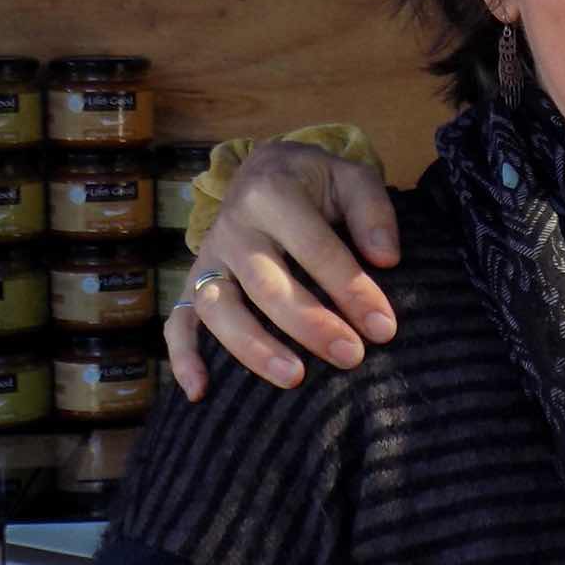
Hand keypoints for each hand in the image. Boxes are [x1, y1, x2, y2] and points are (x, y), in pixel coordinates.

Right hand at [165, 140, 401, 399]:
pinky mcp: (194, 283)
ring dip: (253, 347)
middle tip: (352, 357)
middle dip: (311, 325)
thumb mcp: (351, 177)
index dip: (351, 289)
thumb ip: (372, 212)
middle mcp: (233, 228)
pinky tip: (202, 392)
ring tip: (293, 379)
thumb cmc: (318, 184)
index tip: (384, 327)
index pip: (315, 249)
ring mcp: (208, 258)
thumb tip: (386, 259)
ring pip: (218, 308)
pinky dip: (183, 357)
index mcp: (272, 195)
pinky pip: (178, 322)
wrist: (266, 172)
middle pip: (266, 285)